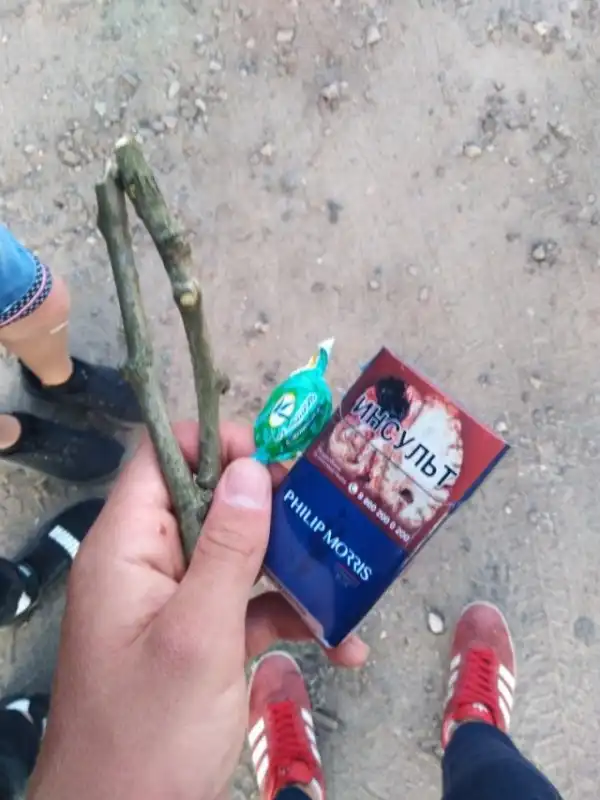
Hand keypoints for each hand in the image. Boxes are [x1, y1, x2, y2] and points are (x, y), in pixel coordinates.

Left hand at [29, 421, 367, 799]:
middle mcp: (150, 565)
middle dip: (271, 508)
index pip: (161, 460)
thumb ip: (228, 549)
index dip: (214, 445)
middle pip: (210, 503)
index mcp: (127, 549)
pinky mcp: (203, 638)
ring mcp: (178, 603)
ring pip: (239, 554)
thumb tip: (250, 469)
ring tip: (349, 575)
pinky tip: (341, 642)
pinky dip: (291, 617)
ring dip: (293, 566)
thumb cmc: (149, 737)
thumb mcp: (198, 635)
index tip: (274, 458)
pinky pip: (249, 606)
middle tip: (326, 515)